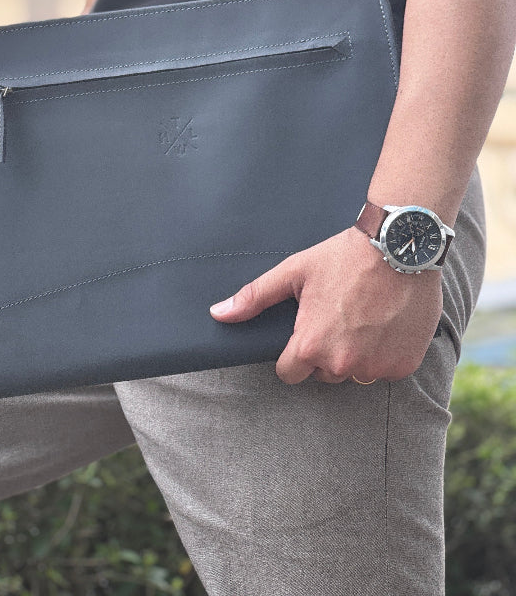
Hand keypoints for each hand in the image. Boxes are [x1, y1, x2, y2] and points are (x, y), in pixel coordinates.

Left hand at [209, 227, 442, 383]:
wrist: (399, 247)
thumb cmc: (342, 258)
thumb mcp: (293, 272)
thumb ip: (254, 298)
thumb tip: (218, 314)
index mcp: (310, 346)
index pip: (289, 373)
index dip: (292, 355)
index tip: (304, 334)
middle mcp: (342, 364)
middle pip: (323, 373)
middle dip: (325, 353)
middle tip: (336, 318)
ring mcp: (376, 368)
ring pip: (355, 374)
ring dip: (356, 355)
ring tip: (362, 318)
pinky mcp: (404, 365)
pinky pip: (387, 369)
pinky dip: (385, 353)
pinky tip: (384, 323)